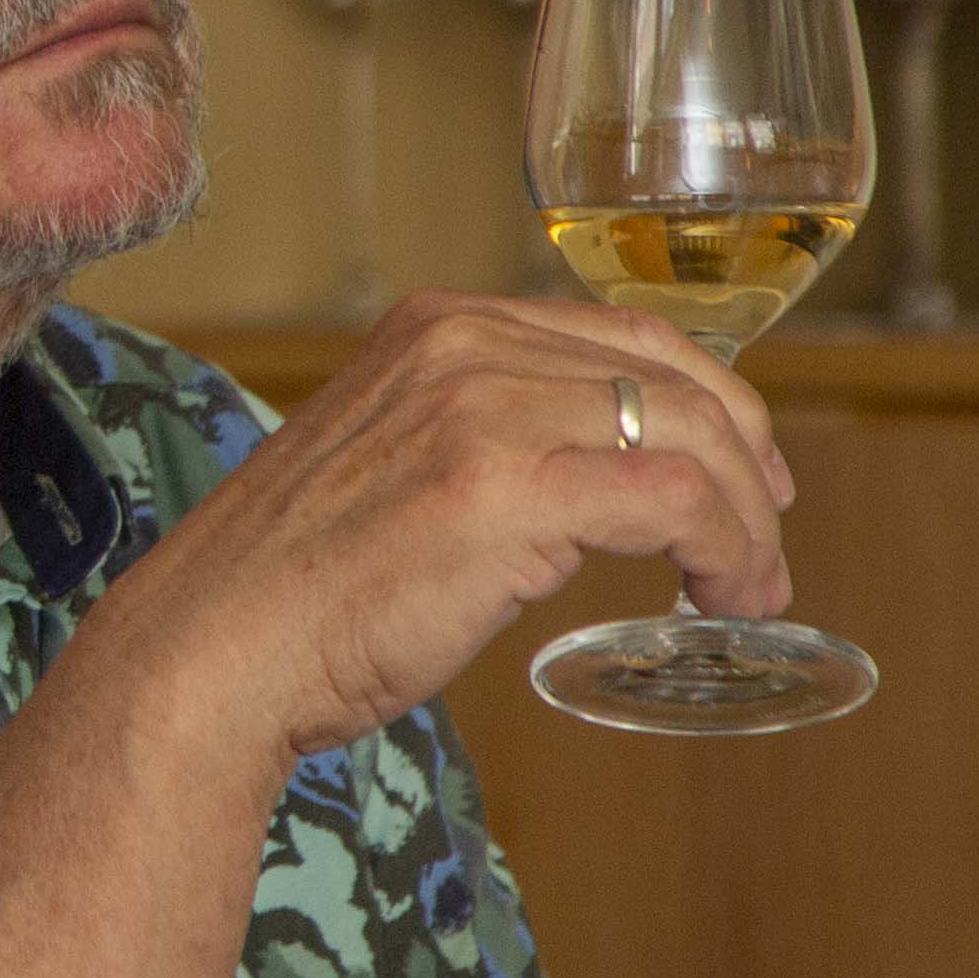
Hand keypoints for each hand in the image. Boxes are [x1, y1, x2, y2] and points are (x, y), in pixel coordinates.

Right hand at [98, 291, 793, 777]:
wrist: (215, 649)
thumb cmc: (297, 590)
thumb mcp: (394, 466)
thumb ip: (482, 442)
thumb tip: (594, 482)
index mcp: (438, 328)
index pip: (624, 332)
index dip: (711, 400)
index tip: (743, 474)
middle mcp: (465, 345)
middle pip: (675, 377)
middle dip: (747, 463)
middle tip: (762, 543)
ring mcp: (485, 411)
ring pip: (692, 434)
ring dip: (747, 520)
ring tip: (749, 588)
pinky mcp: (506, 490)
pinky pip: (674, 499)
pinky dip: (727, 549)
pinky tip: (722, 596)